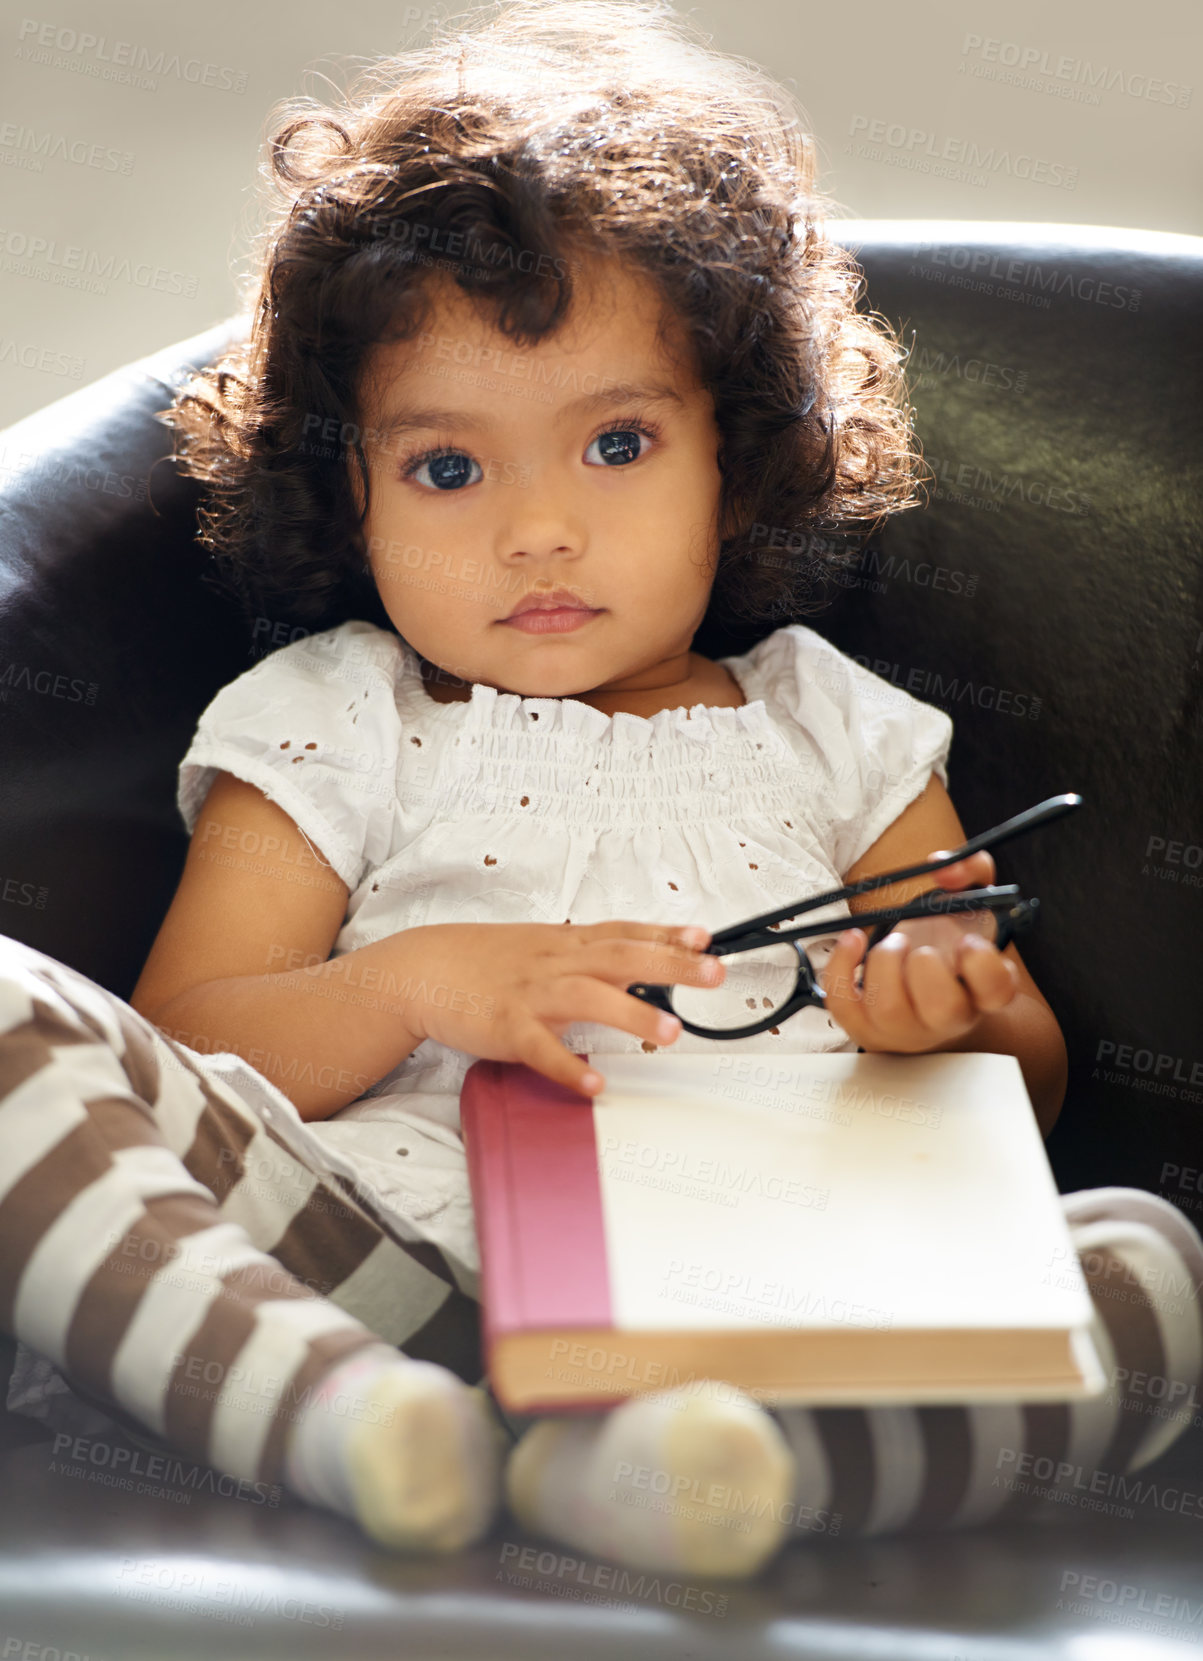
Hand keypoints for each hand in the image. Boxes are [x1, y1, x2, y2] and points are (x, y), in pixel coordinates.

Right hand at [393, 920, 720, 1096]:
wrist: (423, 969)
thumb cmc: (486, 961)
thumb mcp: (541, 946)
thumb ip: (587, 953)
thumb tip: (637, 960)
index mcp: (565, 943)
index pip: (623, 933)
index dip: (665, 935)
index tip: (705, 938)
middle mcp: (555, 962)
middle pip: (620, 957)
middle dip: (669, 965)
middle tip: (713, 973)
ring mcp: (531, 993)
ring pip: (588, 997)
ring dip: (632, 1013)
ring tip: (671, 1031)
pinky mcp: (506, 1026)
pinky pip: (541, 1049)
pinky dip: (568, 1065)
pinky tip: (594, 1083)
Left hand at [820, 848, 1019, 1052]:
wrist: (922, 996)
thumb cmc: (948, 946)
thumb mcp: (969, 904)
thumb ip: (971, 871)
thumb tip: (945, 865)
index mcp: (982, 990)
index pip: (997, 991)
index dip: (983, 964)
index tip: (966, 940)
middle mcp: (948, 1018)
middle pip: (943, 1008)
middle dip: (925, 966)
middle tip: (917, 945)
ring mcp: (904, 1028)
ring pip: (889, 1008)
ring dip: (884, 963)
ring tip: (893, 944)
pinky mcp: (865, 1027)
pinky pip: (843, 1004)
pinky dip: (841, 965)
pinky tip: (854, 940)